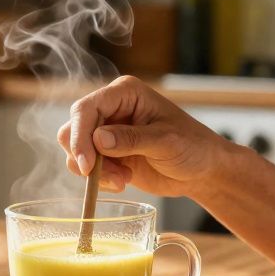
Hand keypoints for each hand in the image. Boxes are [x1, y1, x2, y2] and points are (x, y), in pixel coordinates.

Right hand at [57, 75, 237, 196]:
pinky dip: (100, 179)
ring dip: (94, 172)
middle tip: (111, 176)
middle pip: (72, 129)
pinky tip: (124, 181)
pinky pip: (87, 168)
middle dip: (85, 157)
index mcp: (124, 94)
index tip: (87, 165)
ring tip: (123, 180)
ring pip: (75, 151)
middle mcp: (110, 109)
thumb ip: (132, 139)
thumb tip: (98, 139)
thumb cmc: (192, 147)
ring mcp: (106, 133)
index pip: (86, 109)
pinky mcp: (107, 155)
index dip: (80, 136)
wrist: (202, 170)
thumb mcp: (166, 142)